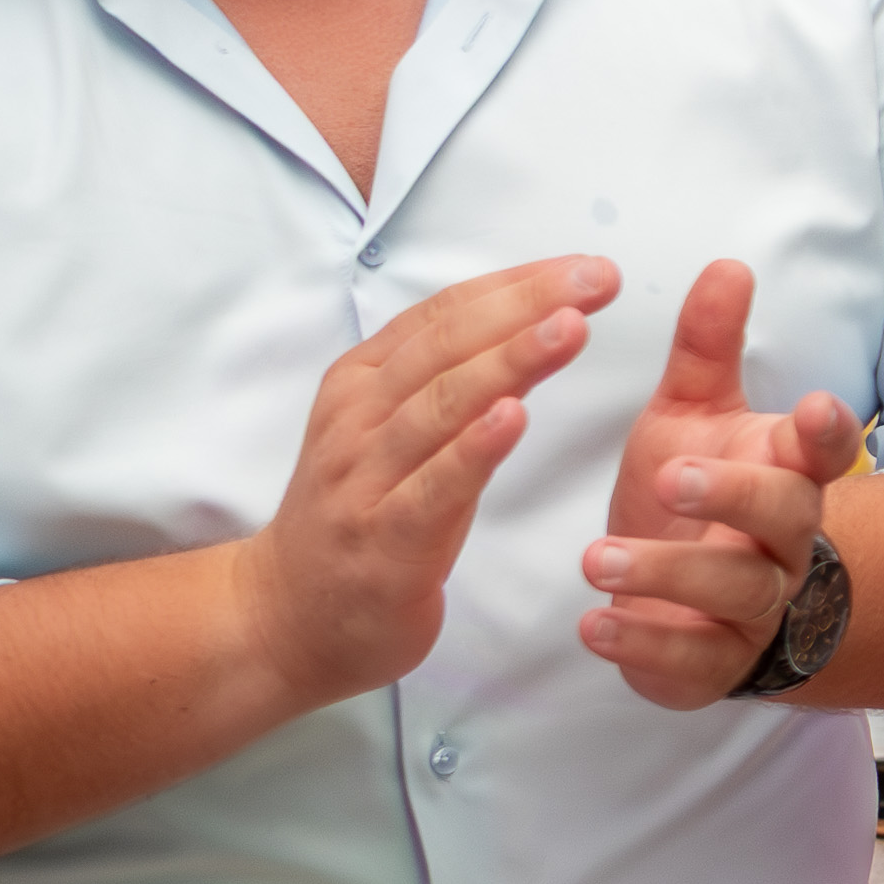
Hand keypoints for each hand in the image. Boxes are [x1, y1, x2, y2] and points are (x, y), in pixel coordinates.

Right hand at [232, 257, 612, 707]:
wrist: (286, 617)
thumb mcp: (398, 434)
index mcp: (362, 382)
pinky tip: (515, 416)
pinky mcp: (383, 540)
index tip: (585, 266)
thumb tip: (530, 319)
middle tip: (596, 279)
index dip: (516, 284)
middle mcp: (357, 419)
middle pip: (446, 346)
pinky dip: (474, 448)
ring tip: (569, 328)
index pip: (444, 315)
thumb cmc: (363, 517)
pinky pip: (434, 486)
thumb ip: (451, 379)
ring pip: (440, 405)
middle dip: (525, 306)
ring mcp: (364, 479)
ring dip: (508, 361)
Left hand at [581, 260, 864, 708]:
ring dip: (666, 574)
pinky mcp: (713, 664)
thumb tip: (727, 264)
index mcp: (786, 473)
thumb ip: (706, 347)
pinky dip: (643, 644)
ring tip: (595, 557)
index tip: (810, 407)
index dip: (826, 432)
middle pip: (786, 519)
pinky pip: (692, 662)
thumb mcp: (692, 414)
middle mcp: (784, 544)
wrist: (694, 604)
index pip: (829, 450)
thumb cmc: (694, 494)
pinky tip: (595, 623)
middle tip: (670, 477)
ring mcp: (754, 610)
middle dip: (734, 497)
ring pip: (734, 594)